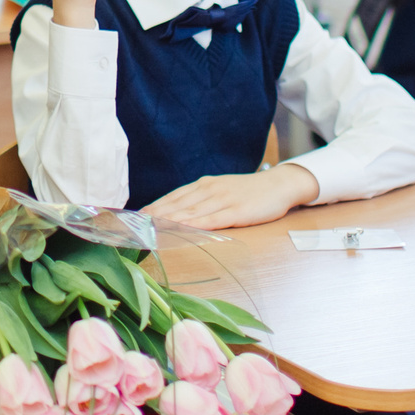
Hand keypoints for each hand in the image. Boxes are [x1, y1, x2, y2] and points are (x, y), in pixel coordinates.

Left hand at [144, 164, 319, 229]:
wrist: (280, 185)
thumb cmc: (249, 192)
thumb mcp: (221, 191)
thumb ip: (201, 201)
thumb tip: (176, 213)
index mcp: (204, 185)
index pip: (172, 197)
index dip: (152, 207)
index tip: (134, 218)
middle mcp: (209, 189)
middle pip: (176, 204)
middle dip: (153, 215)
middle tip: (134, 226)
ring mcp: (223, 200)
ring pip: (190, 211)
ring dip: (168, 220)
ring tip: (150, 229)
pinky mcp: (237, 211)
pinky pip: (213, 219)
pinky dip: (195, 224)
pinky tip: (183, 229)